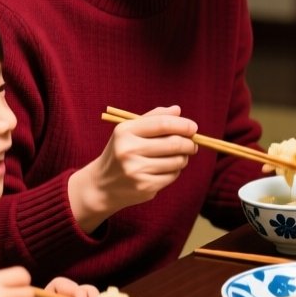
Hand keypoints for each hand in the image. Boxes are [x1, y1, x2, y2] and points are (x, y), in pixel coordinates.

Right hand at [69, 105, 198, 230]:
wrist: (102, 185)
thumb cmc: (120, 153)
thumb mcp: (129, 131)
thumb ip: (153, 118)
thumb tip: (177, 110)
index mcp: (125, 131)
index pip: (162, 124)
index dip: (183, 125)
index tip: (193, 128)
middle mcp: (128, 150)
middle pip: (174, 143)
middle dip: (189, 143)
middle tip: (193, 144)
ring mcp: (136, 170)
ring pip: (177, 161)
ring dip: (183, 158)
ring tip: (178, 157)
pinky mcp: (144, 187)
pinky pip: (172, 176)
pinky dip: (175, 171)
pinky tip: (166, 169)